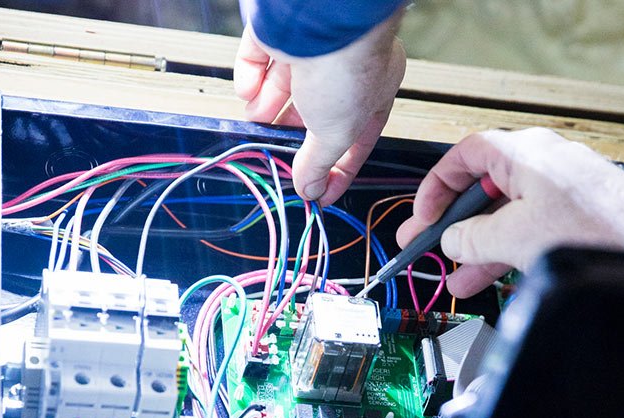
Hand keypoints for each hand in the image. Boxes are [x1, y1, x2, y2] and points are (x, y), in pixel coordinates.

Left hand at [234, 13, 405, 205]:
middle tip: (281, 154)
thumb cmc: (349, 68)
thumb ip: (320, 163)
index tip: (322, 193)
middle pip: (315, 109)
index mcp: (374, 88)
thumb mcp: (338, 132)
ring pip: (283, 83)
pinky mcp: (280, 31)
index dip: (339, 169)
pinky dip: (251, 76)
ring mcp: (312, 47)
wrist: (324, 19)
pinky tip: (249, 92)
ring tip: (257, 118)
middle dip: (295, 132)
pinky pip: (260, 56)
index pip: (356, 137)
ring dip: (267, 106)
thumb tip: (311, 189)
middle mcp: (345, 66)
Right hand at [397, 127, 623, 296]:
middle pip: (481, 189)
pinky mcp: (573, 213)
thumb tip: (451, 241)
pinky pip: (526, 226)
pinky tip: (486, 275)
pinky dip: (505, 248)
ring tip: (453, 274)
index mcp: (523, 153)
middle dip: (452, 223)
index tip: (423, 214)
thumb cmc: (594, 229)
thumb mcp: (513, 236)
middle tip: (426, 243)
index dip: (436, 185)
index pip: (464, 156)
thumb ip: (471, 238)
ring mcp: (558, 189)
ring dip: (476, 245)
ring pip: (503, 214)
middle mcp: (540, 163)